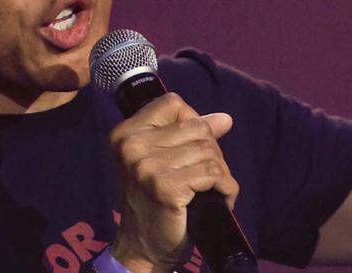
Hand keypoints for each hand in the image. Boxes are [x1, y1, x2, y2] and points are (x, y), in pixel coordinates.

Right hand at [107, 93, 238, 272]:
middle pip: (196, 127)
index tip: (195, 145)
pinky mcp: (166, 188)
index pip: (173, 103)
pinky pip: (213, 174)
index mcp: (126, 134)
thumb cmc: (153, 202)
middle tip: (210, 175)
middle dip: (213, 151)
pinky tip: (221, 198)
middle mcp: (132, 147)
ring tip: (215, 188)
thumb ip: (189, 135)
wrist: (142, 247)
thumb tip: (225, 119)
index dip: (193, 120)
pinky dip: (226, 186)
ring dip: (221, 172)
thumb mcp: (163, 161)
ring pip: (208, 151)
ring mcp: (147, 167)